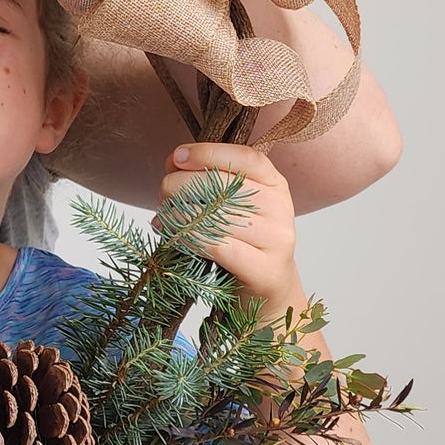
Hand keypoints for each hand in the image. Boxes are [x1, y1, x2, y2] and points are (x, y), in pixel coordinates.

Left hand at [157, 143, 303, 315]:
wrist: (267, 291)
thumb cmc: (242, 242)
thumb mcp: (232, 205)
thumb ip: (207, 180)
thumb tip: (173, 161)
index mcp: (275, 184)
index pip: (247, 158)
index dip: (209, 153)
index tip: (177, 156)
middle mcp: (281, 209)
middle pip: (224, 186)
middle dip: (182, 185)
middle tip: (162, 192)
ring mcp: (277, 240)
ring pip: (216, 216)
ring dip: (179, 213)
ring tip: (163, 216)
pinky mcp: (265, 270)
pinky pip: (217, 246)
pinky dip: (188, 238)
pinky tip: (173, 236)